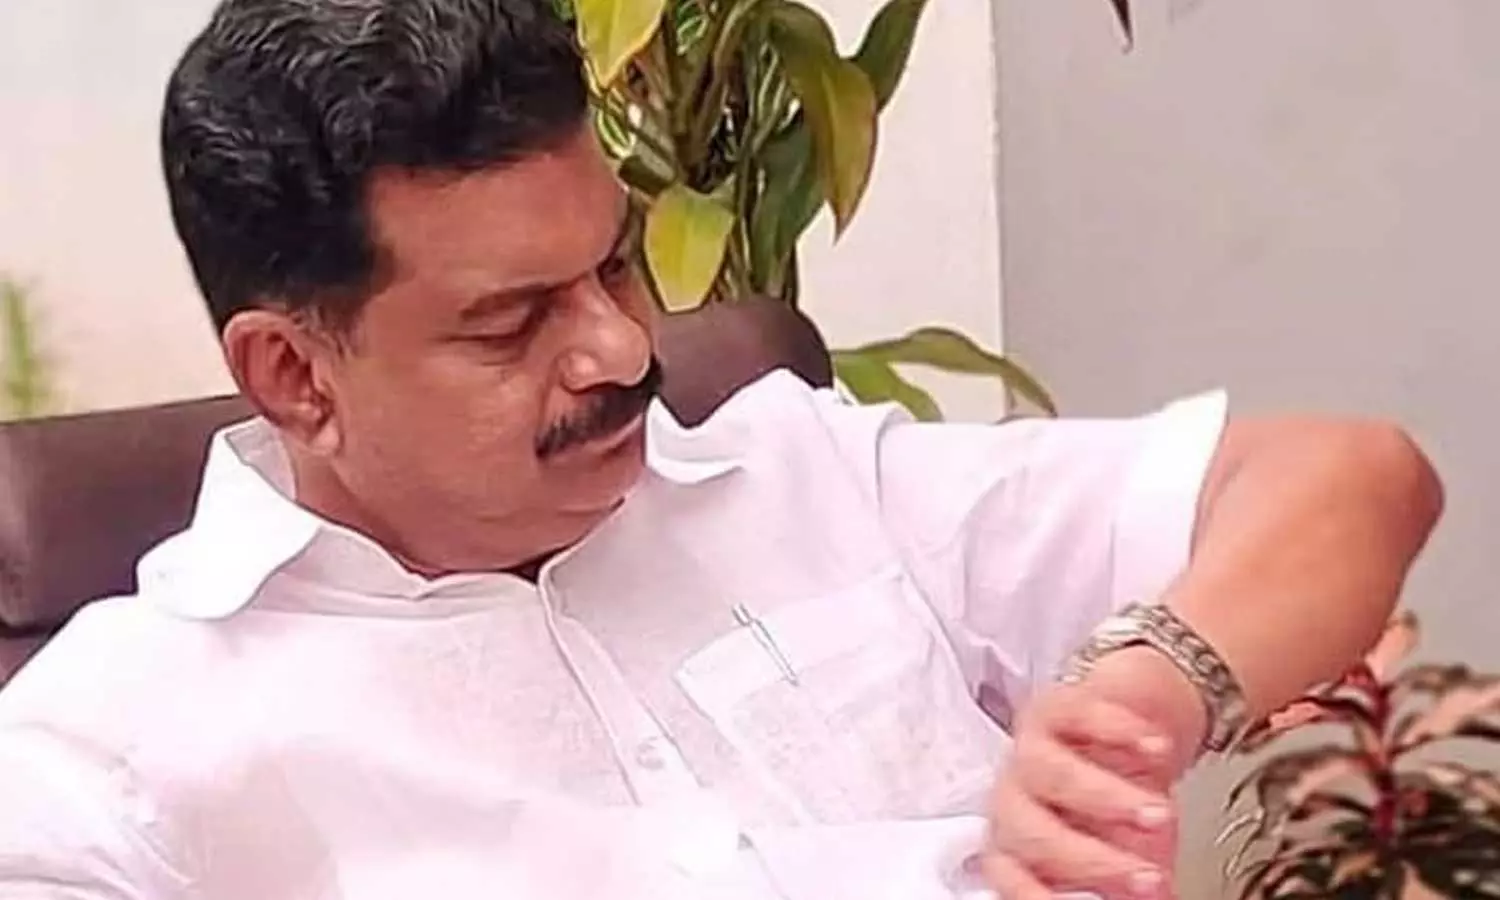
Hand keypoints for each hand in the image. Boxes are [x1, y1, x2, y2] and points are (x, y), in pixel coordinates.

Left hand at [983, 660, 1197, 899]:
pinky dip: (1122, 732)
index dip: (1038, 895)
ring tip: (1160, 814)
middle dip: (1094, 860)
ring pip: (1054, 775)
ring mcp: (1030, 750)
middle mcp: (1014, 801)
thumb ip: (1133, 891)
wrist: (1134, 731)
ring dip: (1111, 798)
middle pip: (1033, 834)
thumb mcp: (1130, 858)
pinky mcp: (1056, 706)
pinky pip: (1078, 715)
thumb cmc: (1120, 808)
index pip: (1009, 878)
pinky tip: (1157, 749)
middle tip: (1148, 877)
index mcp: (1019, 849)